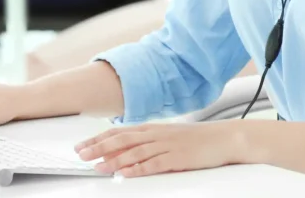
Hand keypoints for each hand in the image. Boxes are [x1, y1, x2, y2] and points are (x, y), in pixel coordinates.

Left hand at [74, 122, 240, 177]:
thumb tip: (123, 148)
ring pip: (135, 152)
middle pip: (122, 140)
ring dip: (114, 160)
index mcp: (151, 128)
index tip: (82, 146)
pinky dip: (138, 169)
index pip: (118, 132)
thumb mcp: (166, 135)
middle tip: (81, 155)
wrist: (223, 138)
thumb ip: (146, 141)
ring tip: (98, 167)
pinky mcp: (177, 158)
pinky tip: (126, 175)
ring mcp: (166, 145)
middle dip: (99, 148)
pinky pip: (154, 164)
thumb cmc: (194, 139)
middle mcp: (156, 134)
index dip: (98, 139)